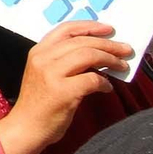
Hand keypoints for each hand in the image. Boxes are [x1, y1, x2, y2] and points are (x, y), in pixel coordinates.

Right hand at [0, 20, 132, 153]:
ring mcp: (51, 74)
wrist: (26, 127)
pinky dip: (104, 83)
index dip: (90, 26)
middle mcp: (43, 58)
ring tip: (122, 66)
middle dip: (108, 44)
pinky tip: (107, 88)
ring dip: (110, 59)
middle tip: (126, 50)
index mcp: (38, 51)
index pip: (66, 29)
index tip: (109, 29)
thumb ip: (63, 60)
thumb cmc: (39, 102)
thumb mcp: (45, 73)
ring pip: (88, 56)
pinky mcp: (62, 92)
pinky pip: (92, 80)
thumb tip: (98, 54)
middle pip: (82, 42)